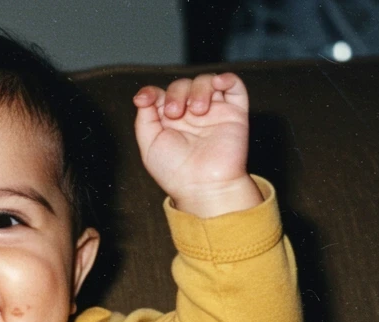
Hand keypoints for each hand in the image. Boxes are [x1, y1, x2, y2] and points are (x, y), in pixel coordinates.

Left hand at [133, 73, 261, 217]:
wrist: (204, 186)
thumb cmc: (175, 172)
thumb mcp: (149, 145)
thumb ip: (144, 119)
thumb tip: (144, 96)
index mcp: (170, 123)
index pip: (161, 95)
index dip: (151, 92)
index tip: (145, 99)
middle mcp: (191, 115)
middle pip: (182, 85)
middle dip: (176, 93)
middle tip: (176, 114)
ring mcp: (213, 113)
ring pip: (206, 81)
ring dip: (198, 89)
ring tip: (197, 111)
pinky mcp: (234, 113)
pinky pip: (235, 86)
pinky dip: (226, 78)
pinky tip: (217, 84)